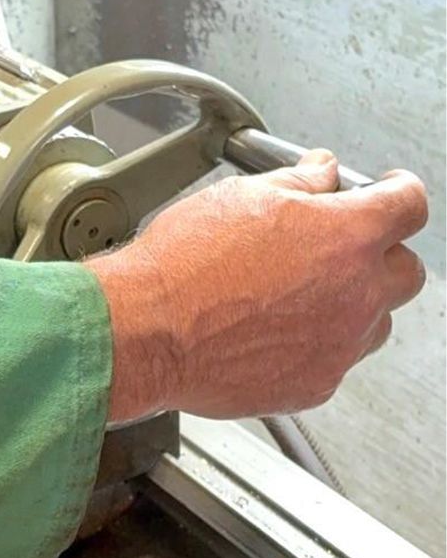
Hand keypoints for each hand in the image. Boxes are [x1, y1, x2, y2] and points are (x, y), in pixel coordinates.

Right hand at [90, 151, 427, 424]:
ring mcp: (340, 345)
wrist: (148, 331)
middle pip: (407, 270)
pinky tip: (273, 329)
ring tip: (297, 295)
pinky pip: (336, 360)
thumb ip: (299, 182)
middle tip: (339, 248)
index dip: (398, 193)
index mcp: (347, 236)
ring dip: (353, 304)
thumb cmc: (185, 265)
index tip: (387, 193)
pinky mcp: (316, 385)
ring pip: (375, 322)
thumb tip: (319, 172)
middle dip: (380, 255)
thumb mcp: (243, 196)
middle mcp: (357, 293)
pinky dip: (316, 345)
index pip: (409, 204)